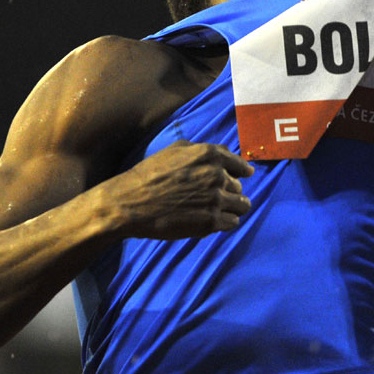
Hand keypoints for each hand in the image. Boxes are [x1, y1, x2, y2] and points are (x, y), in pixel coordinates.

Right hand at [111, 140, 253, 238]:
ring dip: (231, 208)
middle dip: (228, 192)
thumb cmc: (149, 175)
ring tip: (214, 211)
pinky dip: (225, 222)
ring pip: (241, 206)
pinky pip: (232, 222)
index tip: (243, 177)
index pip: (241, 165)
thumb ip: (204, 150)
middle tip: (210, 198)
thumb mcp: (176, 150)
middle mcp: (217, 175)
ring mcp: (215, 199)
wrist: (130, 203)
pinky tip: (210, 221)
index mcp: (210, 155)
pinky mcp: (210, 222)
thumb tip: (229, 156)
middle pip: (239, 188)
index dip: (242, 172)